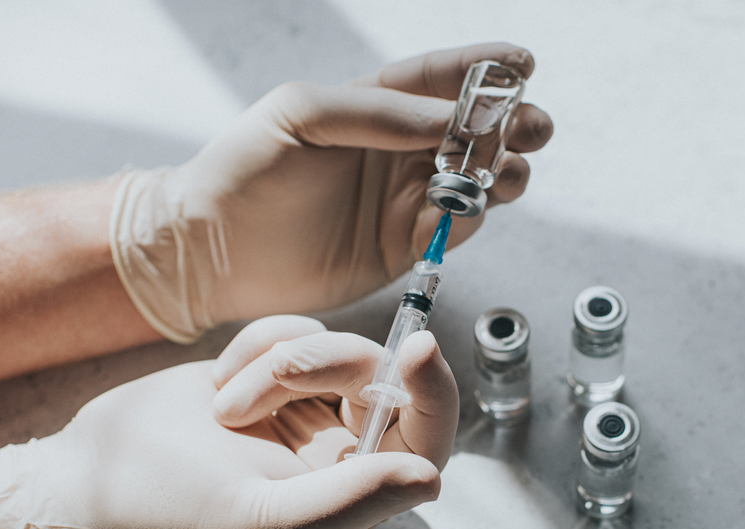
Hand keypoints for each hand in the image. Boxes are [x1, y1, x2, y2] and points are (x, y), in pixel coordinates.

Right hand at [0, 316, 457, 528]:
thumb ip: (348, 502)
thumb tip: (432, 479)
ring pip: (332, 346)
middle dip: (317, 368)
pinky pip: (295, 330)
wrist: (90, 478)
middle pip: (377, 377)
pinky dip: (256, 343)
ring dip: (272, 362)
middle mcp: (339, 453)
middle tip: (243, 399)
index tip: (417, 347)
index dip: (434, 392)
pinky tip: (216, 381)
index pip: (426, 439)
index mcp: (351, 497)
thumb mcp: (258, 521)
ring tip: (221, 406)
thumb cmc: (168, 515)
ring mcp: (306, 409)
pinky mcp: (272, 374)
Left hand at [111, 43, 552, 341]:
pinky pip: (453, 227)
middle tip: (531, 126)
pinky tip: (462, 207)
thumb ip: (377, 112)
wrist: (213, 251)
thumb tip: (448, 117)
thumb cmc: (243, 170)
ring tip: (503, 170)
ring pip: (475, 180)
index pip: (438, 80)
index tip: (523, 62)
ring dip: (501, 171)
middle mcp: (395, 152)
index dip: (484, 70)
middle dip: (511, 125)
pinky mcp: (402, 247)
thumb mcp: (301, 115)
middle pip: (472, 132)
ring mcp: (402, 201)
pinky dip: (469, 216)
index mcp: (371, 108)